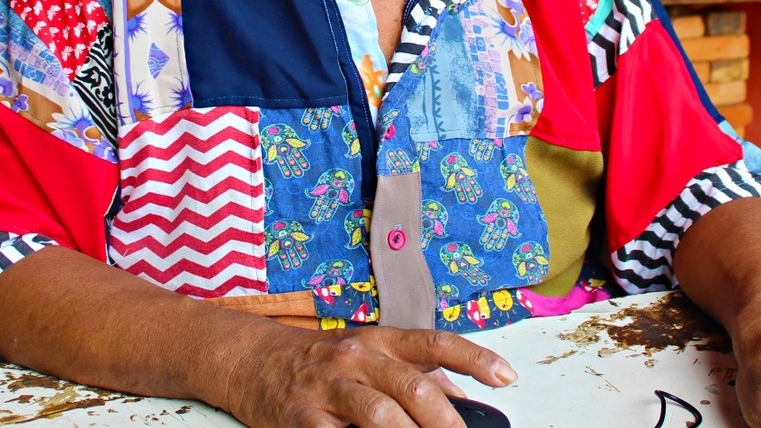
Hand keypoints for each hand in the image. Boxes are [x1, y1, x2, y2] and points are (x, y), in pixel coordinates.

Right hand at [215, 322, 515, 427]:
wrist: (253, 360)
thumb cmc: (321, 363)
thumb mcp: (368, 355)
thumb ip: (414, 374)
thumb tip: (463, 401)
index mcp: (380, 340)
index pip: (434, 343)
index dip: (474, 358)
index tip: (507, 378)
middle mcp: (357, 358)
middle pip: (413, 386)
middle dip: (446, 422)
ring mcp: (329, 388)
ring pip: (380, 415)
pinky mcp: (302, 418)